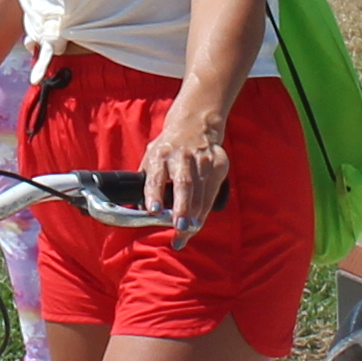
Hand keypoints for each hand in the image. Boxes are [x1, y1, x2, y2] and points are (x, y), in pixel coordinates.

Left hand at [137, 102, 234, 238]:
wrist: (194, 126)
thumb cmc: (167, 151)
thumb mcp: (151, 159)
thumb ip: (147, 183)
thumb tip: (142, 213)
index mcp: (160, 155)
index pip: (156, 176)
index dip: (154, 194)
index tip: (153, 211)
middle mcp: (182, 156)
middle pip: (184, 184)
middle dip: (182, 208)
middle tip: (179, 228)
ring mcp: (203, 159)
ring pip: (201, 193)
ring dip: (194, 217)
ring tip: (186, 234)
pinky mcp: (219, 163)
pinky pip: (212, 192)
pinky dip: (205, 210)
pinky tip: (197, 222)